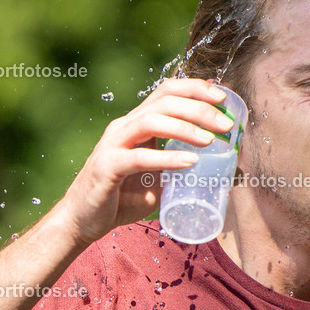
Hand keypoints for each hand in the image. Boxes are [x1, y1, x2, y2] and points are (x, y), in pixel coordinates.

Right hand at [52, 78, 234, 244]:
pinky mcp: (106, 167)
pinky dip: (166, 158)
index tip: (222, 97)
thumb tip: (221, 172)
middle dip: (198, 108)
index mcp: (137, 124)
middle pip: (164, 102)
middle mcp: (124, 127)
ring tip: (210, 140)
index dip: (195, 89)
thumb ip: (180, 169)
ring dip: (184, 128)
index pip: (166, 92)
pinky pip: (139, 157)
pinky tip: (189, 162)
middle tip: (226, 124)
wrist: (83, 221)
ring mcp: (113, 144)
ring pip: (150, 121)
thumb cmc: (122, 198)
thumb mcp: (159, 178)